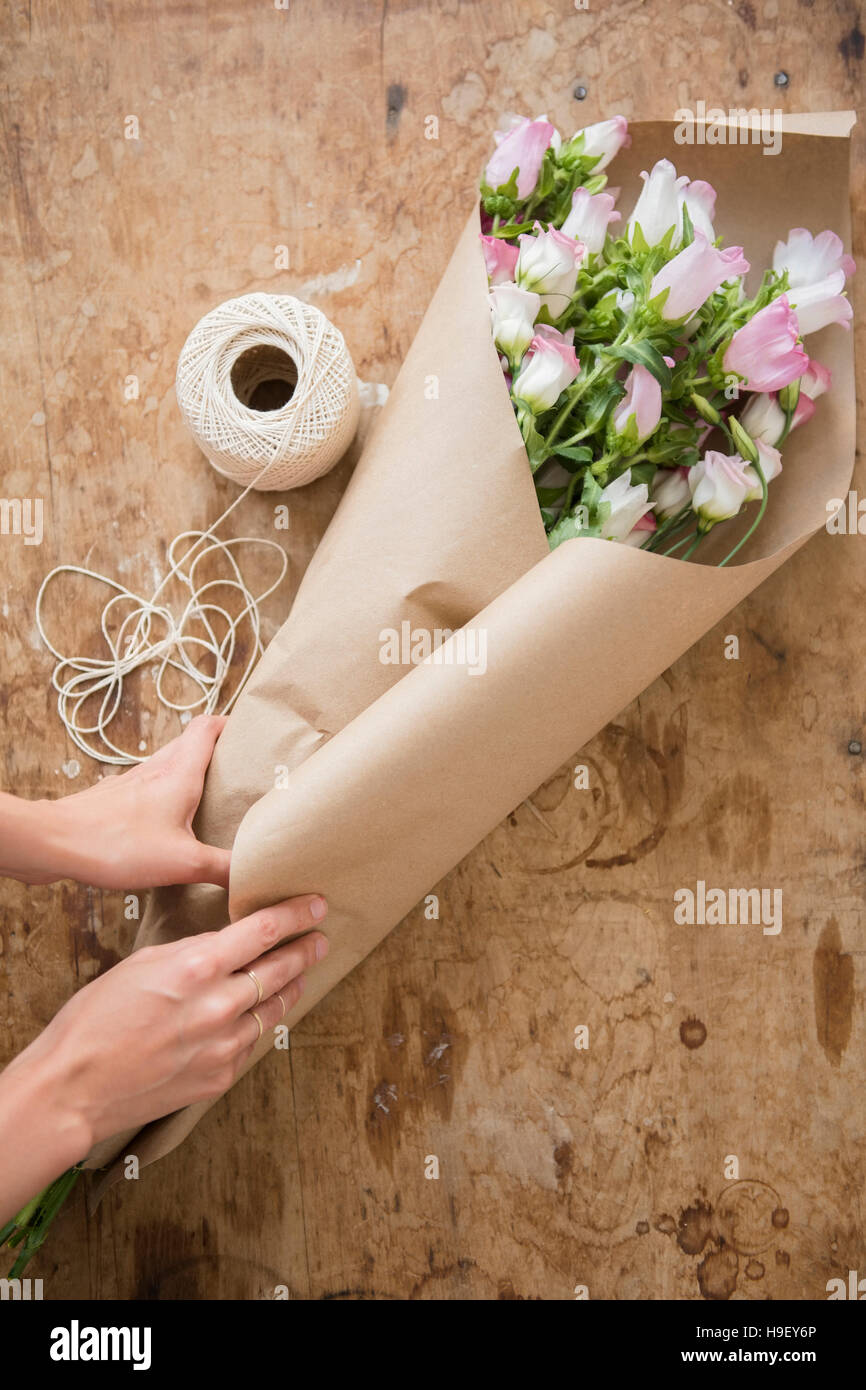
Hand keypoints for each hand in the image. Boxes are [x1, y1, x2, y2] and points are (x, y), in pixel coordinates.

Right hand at [0, 893, 328, 1205]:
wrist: (73, 1089)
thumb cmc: (94, 1021)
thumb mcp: (140, 965)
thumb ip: (190, 953)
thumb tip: (223, 945)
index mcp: (196, 967)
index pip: (264, 930)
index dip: (296, 913)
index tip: (316, 905)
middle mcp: (219, 1005)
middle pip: (281, 969)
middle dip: (305, 950)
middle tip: (320, 939)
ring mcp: (224, 1046)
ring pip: (273, 1009)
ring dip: (290, 988)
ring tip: (300, 975)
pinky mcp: (220, 1077)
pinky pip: (251, 1043)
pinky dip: (257, 1025)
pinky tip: (259, 1016)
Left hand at [1, 715, 231, 889]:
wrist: (54, 843)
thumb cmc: (116, 843)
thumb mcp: (183, 862)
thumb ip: (222, 868)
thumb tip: (252, 875)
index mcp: (178, 775)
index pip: (206, 729)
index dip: (229, 722)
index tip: (249, 729)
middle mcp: (155, 771)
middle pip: (188, 744)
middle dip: (214, 749)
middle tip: (237, 766)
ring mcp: (130, 784)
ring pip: (167, 766)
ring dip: (187, 773)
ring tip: (208, 796)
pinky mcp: (112, 801)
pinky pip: (147, 789)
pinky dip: (163, 796)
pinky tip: (165, 823)